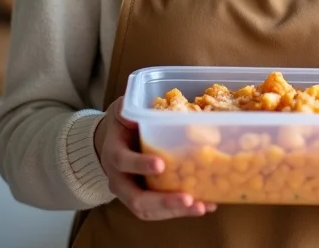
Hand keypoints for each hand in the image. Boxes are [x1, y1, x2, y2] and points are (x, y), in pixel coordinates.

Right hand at [94, 96, 216, 220]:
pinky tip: (205, 205)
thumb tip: (151, 106)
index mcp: (114, 154)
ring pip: (150, 211)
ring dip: (176, 211)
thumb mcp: (123, 111)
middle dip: (163, 202)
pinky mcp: (146, 199)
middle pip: (137, 199)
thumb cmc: (123, 123)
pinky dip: (183, 211)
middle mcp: (120, 180)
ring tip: (201, 207)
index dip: (140, 164)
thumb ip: (132, 109)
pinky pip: (162, 211)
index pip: (123, 161)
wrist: (113, 142)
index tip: (161, 164)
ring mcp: (132, 193)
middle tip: (188, 199)